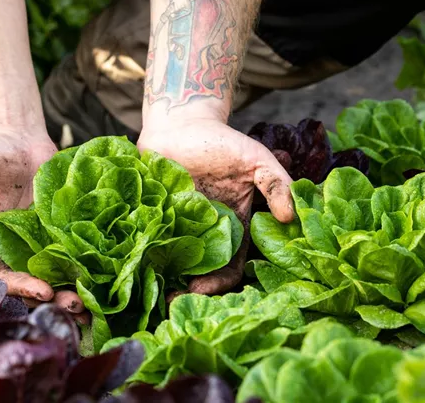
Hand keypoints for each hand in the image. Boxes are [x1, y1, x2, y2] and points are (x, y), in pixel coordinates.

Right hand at [0, 128, 86, 318]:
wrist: (14, 136)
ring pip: (60, 270)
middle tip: (77, 306)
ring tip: (95, 298)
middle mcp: (17, 248)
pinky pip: (78, 248)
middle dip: (55, 298)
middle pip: (36, 282)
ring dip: (75, 286)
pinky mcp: (65, 226)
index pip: (3, 276)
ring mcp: (44, 238)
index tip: (42, 291)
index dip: (21, 287)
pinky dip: (91, 261)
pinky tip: (108, 270)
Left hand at [138, 117, 294, 294]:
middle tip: (172, 302)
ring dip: (163, 279)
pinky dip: (142, 254)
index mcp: (232, 228)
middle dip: (189, 291)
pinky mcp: (152, 217)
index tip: (202, 289)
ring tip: (150, 289)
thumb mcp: (256, 160)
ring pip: (171, 264)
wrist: (181, 123)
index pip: (230, 269)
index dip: (220, 283)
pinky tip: (134, 263)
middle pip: (199, 274)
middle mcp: (203, 234)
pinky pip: (147, 241)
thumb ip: (276, 185)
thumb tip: (290, 217)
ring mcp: (176, 227)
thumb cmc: (222, 142)